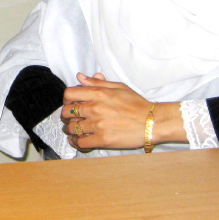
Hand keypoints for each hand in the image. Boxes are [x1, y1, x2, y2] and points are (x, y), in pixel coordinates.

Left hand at [61, 73, 185, 150]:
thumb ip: (97, 83)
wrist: (152, 122)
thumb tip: (80, 77)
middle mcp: (95, 108)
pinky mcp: (102, 140)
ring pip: (71, 128)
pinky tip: (78, 141)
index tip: (71, 103)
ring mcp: (97, 125)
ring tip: (73, 131)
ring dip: (70, 130)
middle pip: (66, 112)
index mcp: (98, 94)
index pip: (69, 94)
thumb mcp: (118, 87)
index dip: (67, 99)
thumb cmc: (137, 104)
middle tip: (70, 119)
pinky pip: (80, 142)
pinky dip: (76, 142)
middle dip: (66, 116)